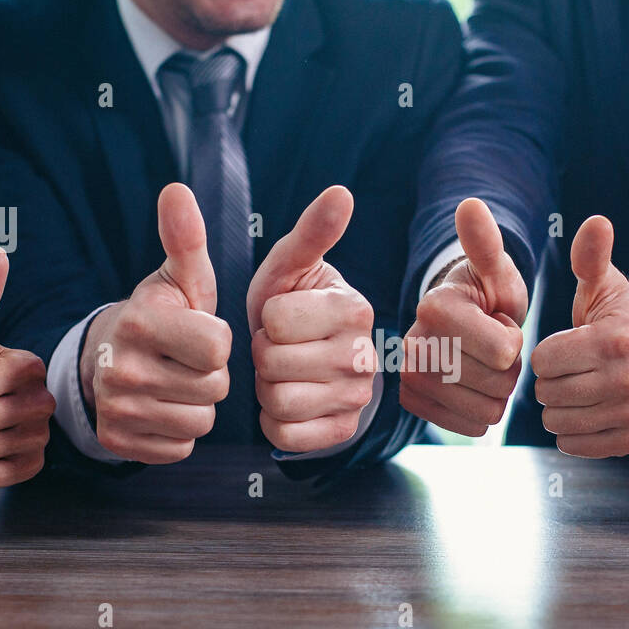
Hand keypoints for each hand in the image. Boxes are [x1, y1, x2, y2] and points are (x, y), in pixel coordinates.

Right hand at [81, 183, 230, 463]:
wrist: (109, 359)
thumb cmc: (160, 316)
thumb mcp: (178, 278)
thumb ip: (186, 240)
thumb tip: (177, 191)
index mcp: (139, 322)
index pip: (218, 348)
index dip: (219, 341)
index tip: (199, 331)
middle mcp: (119, 368)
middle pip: (214, 388)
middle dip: (211, 375)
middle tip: (187, 361)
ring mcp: (115, 409)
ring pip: (201, 422)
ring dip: (199, 405)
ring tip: (177, 382)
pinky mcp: (117, 442)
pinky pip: (181, 449)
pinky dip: (180, 433)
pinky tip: (164, 407)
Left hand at [246, 186, 373, 451]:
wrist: (306, 356)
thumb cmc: (292, 304)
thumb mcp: (292, 265)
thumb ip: (312, 232)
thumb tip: (341, 193)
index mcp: (355, 309)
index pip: (275, 321)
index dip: (264, 319)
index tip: (280, 317)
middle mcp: (365, 355)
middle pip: (273, 364)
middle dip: (262, 355)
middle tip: (278, 347)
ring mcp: (358, 398)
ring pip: (278, 401)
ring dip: (266, 388)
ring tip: (281, 372)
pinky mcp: (343, 431)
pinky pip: (284, 436)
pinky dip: (273, 421)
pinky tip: (286, 400)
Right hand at [400, 198, 525, 436]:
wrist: (460, 323)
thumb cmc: (486, 294)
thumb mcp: (496, 270)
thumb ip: (487, 244)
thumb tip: (470, 206)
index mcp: (435, 307)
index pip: (505, 351)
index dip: (514, 340)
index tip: (496, 321)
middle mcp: (414, 344)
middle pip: (498, 383)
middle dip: (508, 367)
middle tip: (491, 344)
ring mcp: (410, 378)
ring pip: (488, 410)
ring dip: (497, 391)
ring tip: (483, 363)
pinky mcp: (413, 404)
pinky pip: (471, 428)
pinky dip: (481, 412)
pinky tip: (472, 386)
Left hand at [531, 216, 628, 457]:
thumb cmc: (618, 319)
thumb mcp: (603, 285)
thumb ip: (590, 258)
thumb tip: (595, 223)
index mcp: (619, 339)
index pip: (544, 360)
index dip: (546, 353)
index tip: (565, 346)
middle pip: (549, 393)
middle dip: (550, 381)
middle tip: (569, 370)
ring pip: (557, 423)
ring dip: (557, 408)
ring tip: (574, 389)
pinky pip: (576, 445)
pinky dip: (571, 433)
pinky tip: (585, 411)